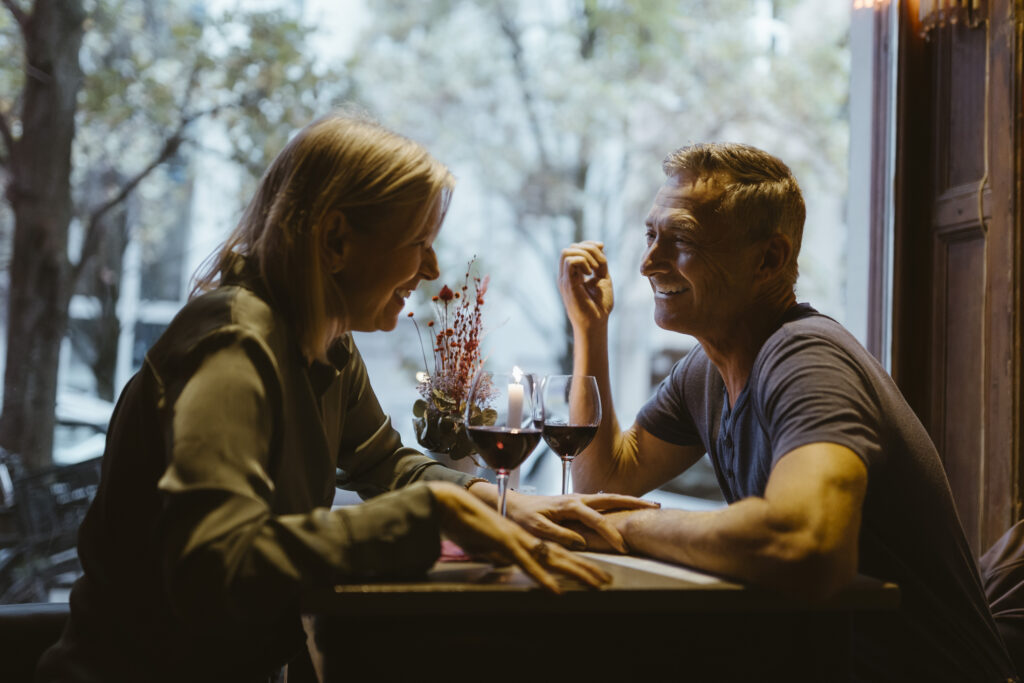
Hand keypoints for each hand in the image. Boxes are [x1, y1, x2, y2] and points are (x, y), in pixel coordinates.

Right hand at [427, 482, 611, 592]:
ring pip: (553, 557)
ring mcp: (517, 539)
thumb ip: (501, 553)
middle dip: (587, 569)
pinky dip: (541, 578)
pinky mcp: (503, 543)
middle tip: (608, 582)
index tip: (596, 575)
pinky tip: (555, 591)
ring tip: (596, 584)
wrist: (449, 504)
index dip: (578, 563)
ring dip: (576, 571)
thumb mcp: (490, 544)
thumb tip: (504, 563)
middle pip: (563, 554)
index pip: (557, 551)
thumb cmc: (467, 523)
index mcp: (525, 536)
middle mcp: (526, 536)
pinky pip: (526, 563)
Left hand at [503, 491, 658, 552]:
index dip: (611, 534)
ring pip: (609, 498)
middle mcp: (577, 498)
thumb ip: (559, 535)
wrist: (513, 505)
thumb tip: (581, 541)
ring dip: (629, 500)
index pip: (596, 520)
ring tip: (649, 505)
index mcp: (569, 505)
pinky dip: (619, 502)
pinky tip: (627, 508)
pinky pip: (603, 501)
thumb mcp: (537, 529)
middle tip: (656, 507)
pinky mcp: (578, 502)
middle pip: (612, 498)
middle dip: (634, 503)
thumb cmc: (523, 518)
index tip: (624, 547)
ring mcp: (579, 499)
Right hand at [559, 241, 613, 331]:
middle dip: (588, 248)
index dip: (588, 244)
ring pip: (567, 252)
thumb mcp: (603, 277)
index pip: (574, 248)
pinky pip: (570, 261)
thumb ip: (600, 262)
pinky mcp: (567, 284)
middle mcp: (566, 275)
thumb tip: (600, 244)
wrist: (595, 324)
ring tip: (595, 269)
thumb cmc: (599, 305)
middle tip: (599, 264)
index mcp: (573, 274)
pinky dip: (584, 262)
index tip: (602, 248)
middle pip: (570, 247)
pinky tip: (591, 274)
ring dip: (586, 255)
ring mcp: (565, 279)